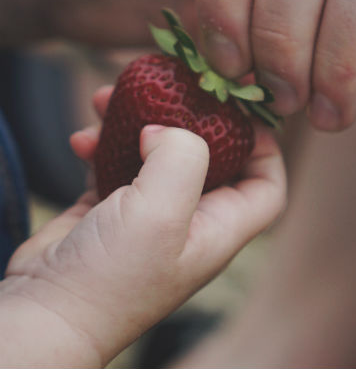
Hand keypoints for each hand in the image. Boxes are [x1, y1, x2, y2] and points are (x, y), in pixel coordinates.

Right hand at [0, 87, 285, 367]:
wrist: (40, 317)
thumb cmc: (109, 280)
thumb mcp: (163, 212)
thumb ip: (184, 156)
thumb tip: (166, 129)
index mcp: (219, 228)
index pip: (266, 184)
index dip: (264, 145)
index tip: (238, 110)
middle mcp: (191, 220)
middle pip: (211, 157)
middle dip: (189, 117)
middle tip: (170, 86)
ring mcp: (150, 215)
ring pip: (158, 153)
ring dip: (137, 122)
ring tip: (109, 99)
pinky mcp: (110, 210)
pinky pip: (117, 163)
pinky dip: (103, 144)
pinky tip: (82, 139)